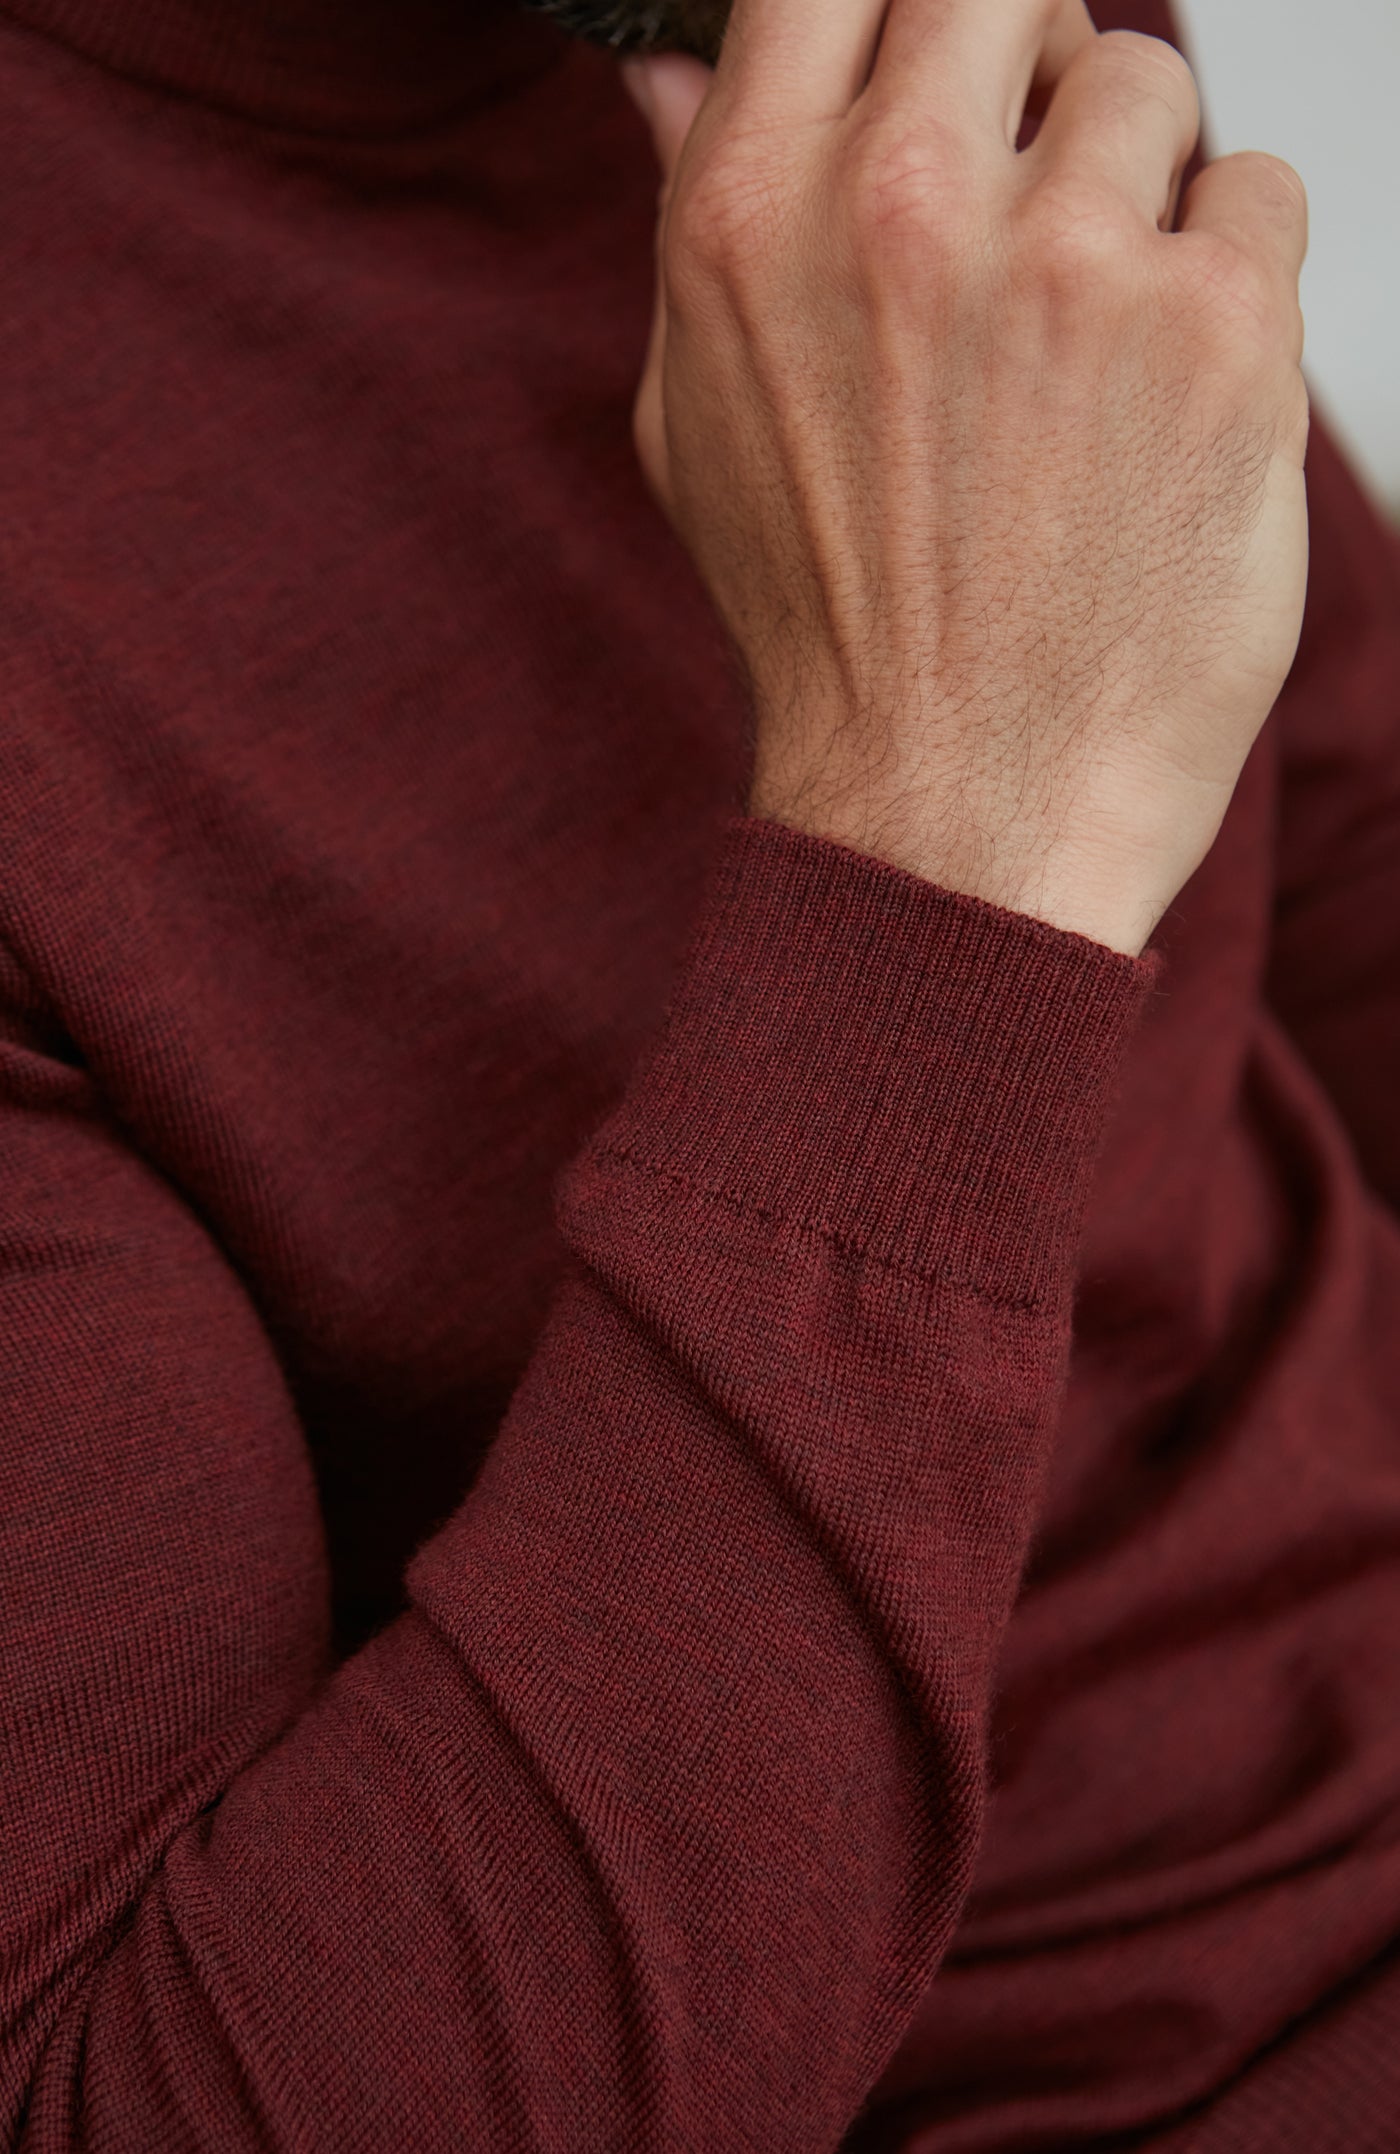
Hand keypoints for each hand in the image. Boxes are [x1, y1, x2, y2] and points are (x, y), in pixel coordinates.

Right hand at [620, 0, 1308, 956]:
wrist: (956, 819)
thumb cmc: (836, 643)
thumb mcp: (695, 430)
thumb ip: (695, 222)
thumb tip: (676, 66)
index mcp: (754, 220)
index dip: (902, 9)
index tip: (939, 69)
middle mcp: (905, 212)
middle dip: (1025, 74)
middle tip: (1030, 198)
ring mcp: (1072, 263)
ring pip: (1149, 82)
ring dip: (1136, 189)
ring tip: (1095, 345)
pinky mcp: (1217, 332)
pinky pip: (1259, 192)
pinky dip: (1231, 274)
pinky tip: (1168, 397)